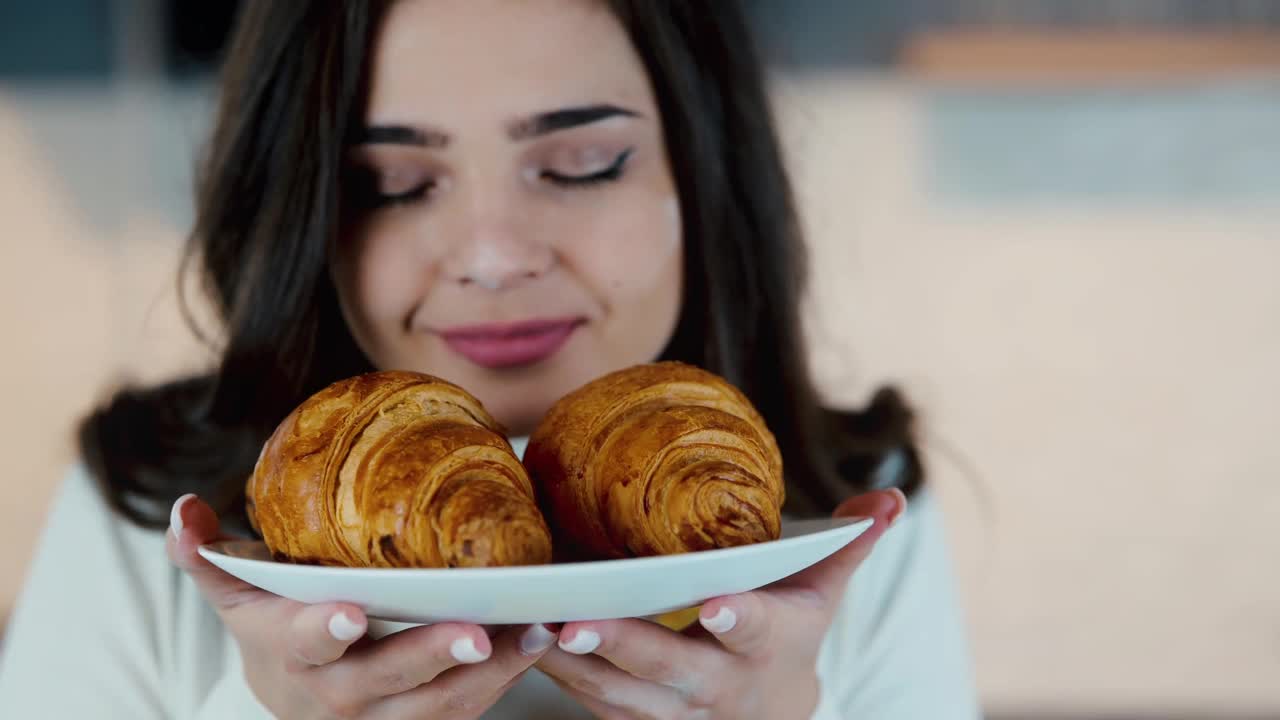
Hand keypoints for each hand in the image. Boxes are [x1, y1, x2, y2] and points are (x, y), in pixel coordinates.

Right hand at [166, 494, 559, 718]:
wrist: (289, 697)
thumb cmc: (273, 625)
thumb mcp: (235, 592)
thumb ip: (208, 555)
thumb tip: (182, 512)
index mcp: (289, 652)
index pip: (305, 643)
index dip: (324, 630)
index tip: (352, 613)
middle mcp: (336, 694)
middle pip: (385, 680)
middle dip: (431, 655)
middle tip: (477, 631)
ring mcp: (381, 716)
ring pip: (437, 704)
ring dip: (490, 673)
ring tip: (533, 633)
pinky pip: (464, 712)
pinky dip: (504, 682)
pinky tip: (537, 645)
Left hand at [535, 488, 906, 719]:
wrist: (775, 711)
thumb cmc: (791, 629)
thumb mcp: (824, 590)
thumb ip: (849, 542)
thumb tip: (892, 497)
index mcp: (771, 643)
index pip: (756, 629)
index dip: (738, 619)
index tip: (713, 606)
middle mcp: (724, 687)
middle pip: (671, 670)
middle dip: (624, 647)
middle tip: (577, 622)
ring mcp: (679, 714)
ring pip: (621, 697)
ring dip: (575, 668)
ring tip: (533, 630)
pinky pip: (596, 708)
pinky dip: (561, 681)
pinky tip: (526, 646)